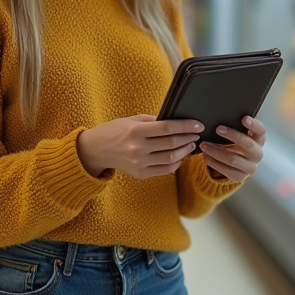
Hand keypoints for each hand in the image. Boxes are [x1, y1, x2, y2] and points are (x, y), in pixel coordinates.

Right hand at [76, 115, 202, 178]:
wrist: (96, 150)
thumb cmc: (115, 131)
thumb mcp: (132, 120)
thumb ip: (153, 121)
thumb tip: (176, 122)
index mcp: (136, 131)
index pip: (168, 128)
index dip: (186, 126)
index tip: (198, 124)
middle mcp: (138, 148)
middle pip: (172, 144)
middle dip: (189, 137)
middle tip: (197, 133)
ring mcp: (139, 163)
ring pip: (171, 158)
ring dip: (185, 151)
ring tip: (191, 144)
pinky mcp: (140, 174)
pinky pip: (165, 170)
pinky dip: (176, 163)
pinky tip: (180, 156)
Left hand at [201, 116, 265, 181]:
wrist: (235, 162)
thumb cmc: (235, 141)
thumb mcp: (238, 132)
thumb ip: (235, 125)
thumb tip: (220, 114)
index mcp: (259, 139)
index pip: (261, 130)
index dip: (254, 125)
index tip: (244, 118)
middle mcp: (257, 153)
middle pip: (247, 144)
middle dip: (232, 135)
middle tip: (218, 128)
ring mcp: (250, 166)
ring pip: (234, 159)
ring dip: (217, 151)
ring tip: (204, 145)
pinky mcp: (241, 176)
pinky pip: (227, 171)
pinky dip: (215, 164)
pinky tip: (206, 157)